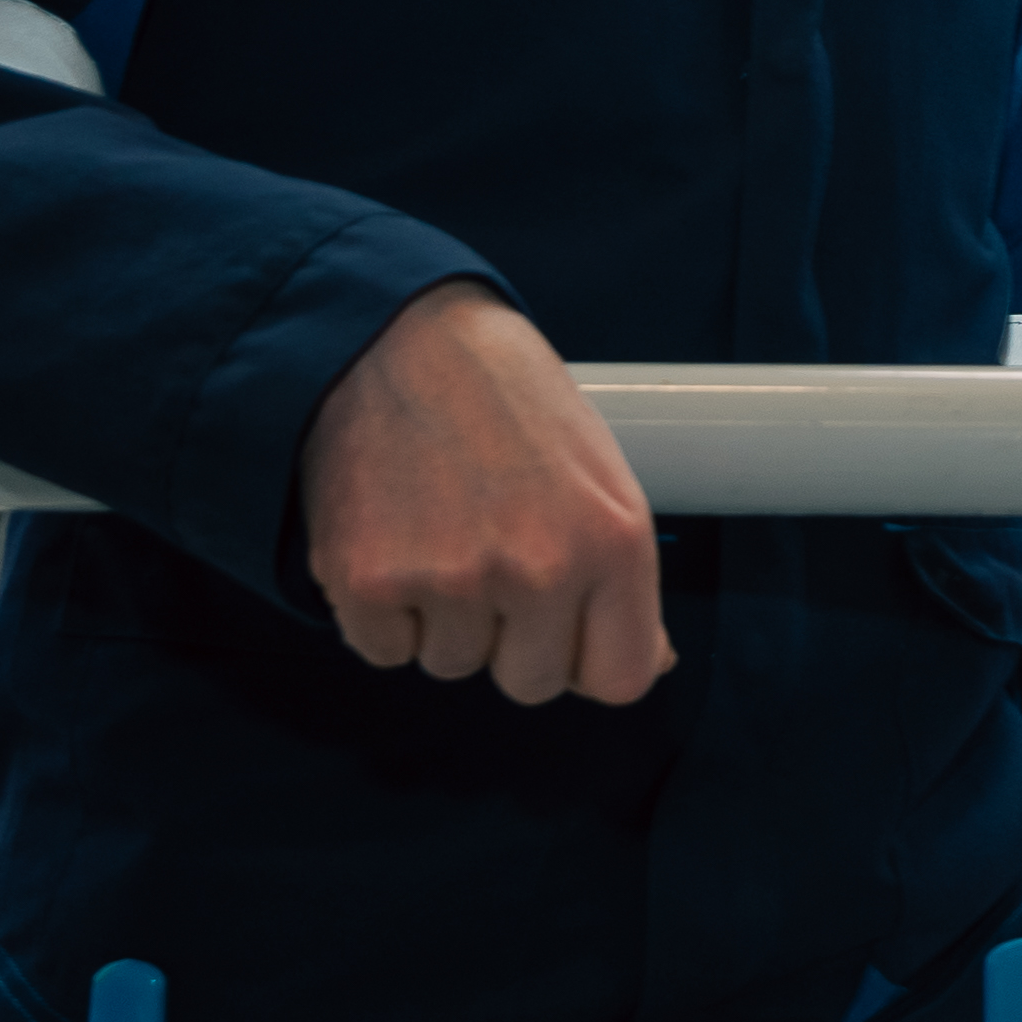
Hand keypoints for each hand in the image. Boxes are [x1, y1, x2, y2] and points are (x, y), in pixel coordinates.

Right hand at [301, 278, 673, 706]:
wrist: (395, 336)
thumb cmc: (506, 399)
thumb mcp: (599, 472)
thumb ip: (623, 576)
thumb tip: (654, 662)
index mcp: (614, 541)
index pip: (622, 678)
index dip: (587, 658)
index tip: (564, 628)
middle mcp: (540, 570)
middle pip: (531, 684)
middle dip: (510, 640)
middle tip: (489, 556)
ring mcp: (452, 581)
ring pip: (451, 665)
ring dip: (443, 619)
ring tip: (438, 529)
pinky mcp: (368, 584)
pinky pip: (383, 651)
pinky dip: (382, 612)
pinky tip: (391, 537)